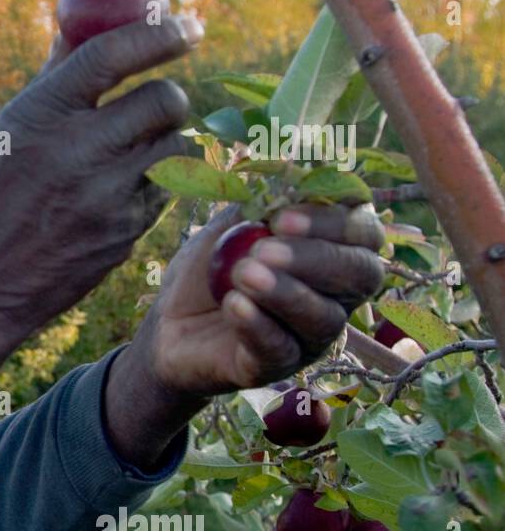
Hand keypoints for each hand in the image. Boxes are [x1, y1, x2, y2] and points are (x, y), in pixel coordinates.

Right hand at [0, 14, 204, 341]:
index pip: (113, 54)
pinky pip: (164, 191)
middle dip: (168, 97)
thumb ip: (47, 84)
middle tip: (155, 104)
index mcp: (38, 116)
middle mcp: (75, 151)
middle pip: (162, 99)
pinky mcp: (124, 233)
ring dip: (167, 141)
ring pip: (176, 145)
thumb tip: (76, 28)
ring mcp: (104, 197)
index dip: (159, 33)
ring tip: (136, 151)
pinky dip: (154, 183)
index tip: (189, 25)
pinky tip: (121, 191)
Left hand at [133, 202, 386, 397]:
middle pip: (360, 275)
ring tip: (242, 274)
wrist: (168, 321)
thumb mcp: (230, 226)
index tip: (281, 217)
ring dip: (285, 293)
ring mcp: (309, 336)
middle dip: (315, 258)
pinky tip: (234, 305)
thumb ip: (261, 200)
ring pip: (324, 318)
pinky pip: (281, 349)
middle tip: (264, 249)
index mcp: (332, 252)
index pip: (364, 233)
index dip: (333, 222)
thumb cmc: (210, 268)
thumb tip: (290, 163)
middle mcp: (335, 296)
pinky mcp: (276, 367)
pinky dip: (259, 325)